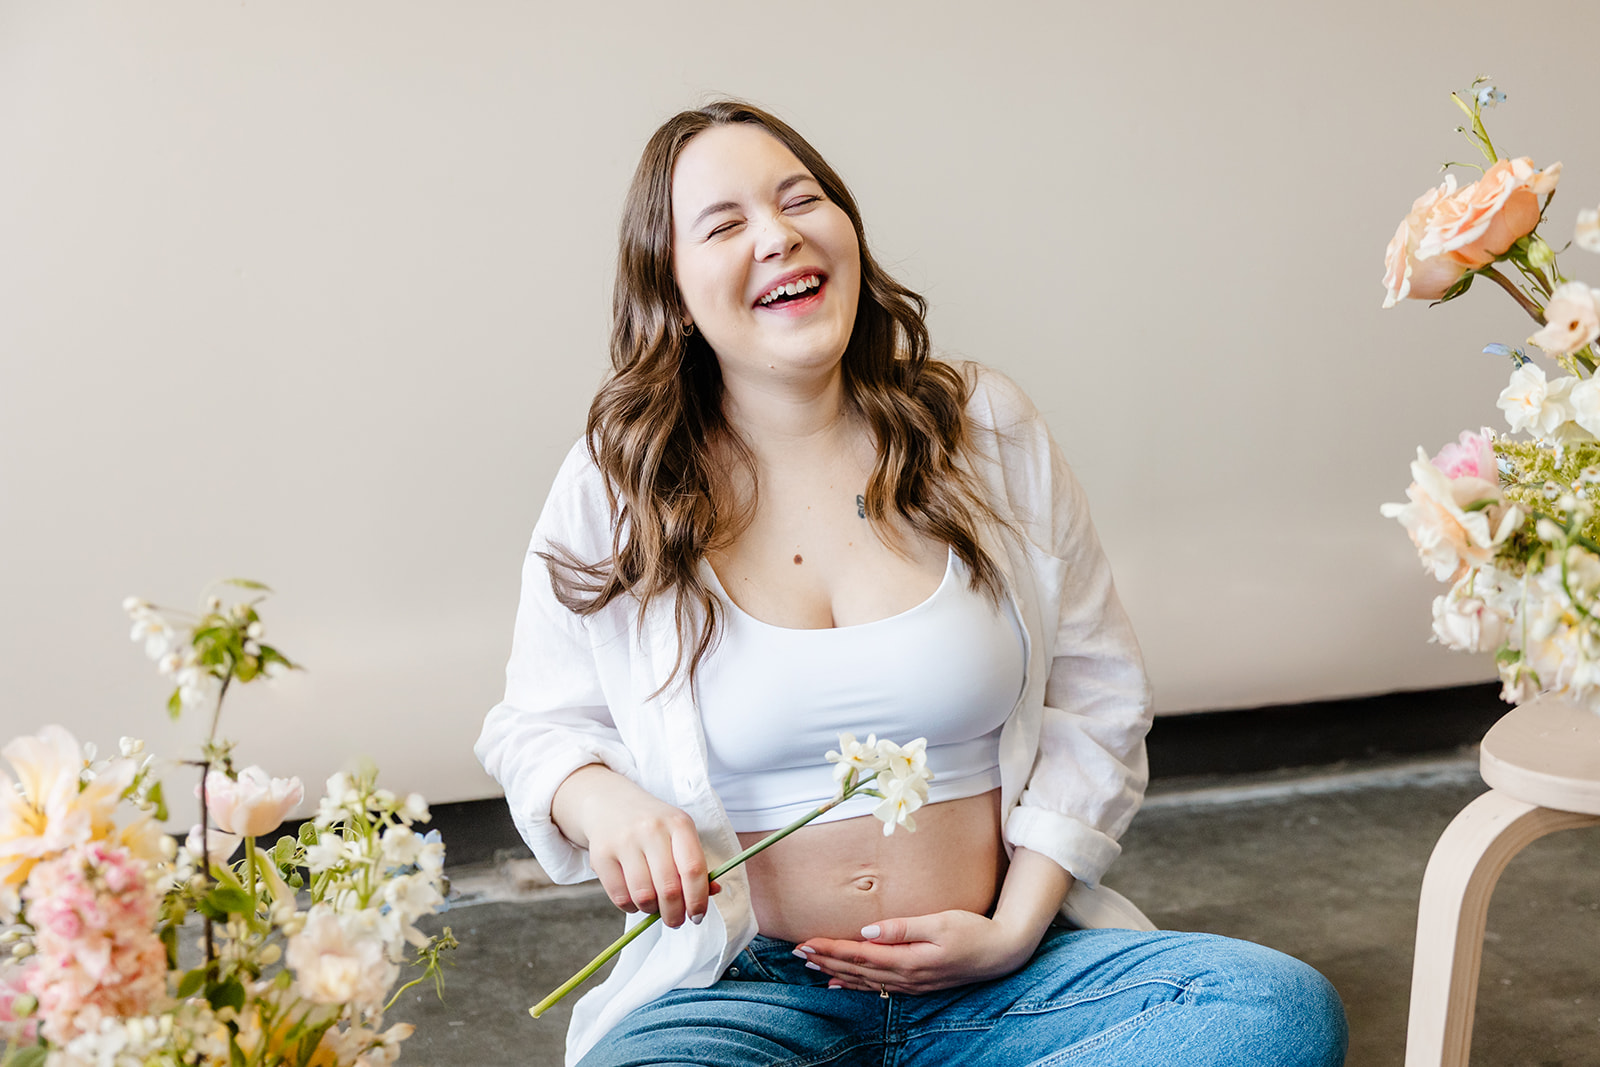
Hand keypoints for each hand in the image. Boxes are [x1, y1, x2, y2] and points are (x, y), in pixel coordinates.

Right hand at [551, 765, 713, 927]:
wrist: (610, 804)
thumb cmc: (653, 826)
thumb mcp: (679, 834)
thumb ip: (695, 864)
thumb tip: (712, 893)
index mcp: (678, 823)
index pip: (693, 869)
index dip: (698, 899)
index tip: (697, 916)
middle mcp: (651, 829)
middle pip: (669, 888)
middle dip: (675, 914)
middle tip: (676, 921)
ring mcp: (623, 841)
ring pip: (643, 896)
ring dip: (652, 911)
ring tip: (655, 905)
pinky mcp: (601, 855)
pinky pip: (620, 897)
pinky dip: (632, 907)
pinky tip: (636, 899)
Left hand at [794, 910, 1041, 994]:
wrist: (1001, 953)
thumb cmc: (973, 931)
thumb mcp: (940, 921)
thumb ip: (902, 928)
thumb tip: (867, 931)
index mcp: (909, 960)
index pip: (860, 955)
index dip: (831, 949)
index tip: (807, 943)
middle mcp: (907, 976)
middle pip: (856, 970)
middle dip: (825, 961)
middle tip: (797, 953)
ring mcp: (912, 983)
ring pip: (864, 980)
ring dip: (835, 972)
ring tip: (811, 965)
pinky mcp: (917, 983)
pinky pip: (878, 987)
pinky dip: (854, 985)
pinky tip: (840, 983)